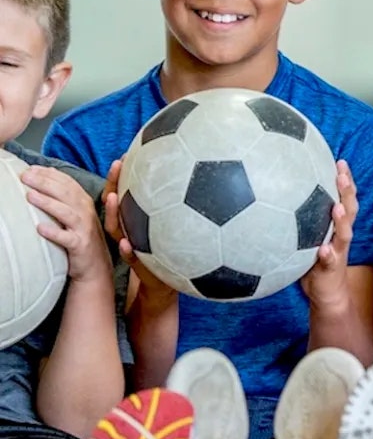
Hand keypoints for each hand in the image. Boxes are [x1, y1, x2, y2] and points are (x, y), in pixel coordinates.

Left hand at [21, 166, 111, 284]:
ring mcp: (84, 229)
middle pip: (66, 193)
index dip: (49, 174)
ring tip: (30, 196)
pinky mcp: (80, 245)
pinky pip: (66, 238)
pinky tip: (40, 228)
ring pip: (66, 213)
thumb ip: (65, 193)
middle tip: (25, 177)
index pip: (67, 182)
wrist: (95, 264)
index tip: (31, 169)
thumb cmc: (80, 235)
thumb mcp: (76, 212)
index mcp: (83, 201)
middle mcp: (85, 212)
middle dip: (45, 183)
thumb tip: (47, 171)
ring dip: (48, 203)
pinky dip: (54, 232)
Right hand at [102, 160, 175, 307]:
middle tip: (118, 164)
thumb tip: (193, 178)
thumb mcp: (171, 229)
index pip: (124, 193)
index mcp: (134, 219)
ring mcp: (129, 245)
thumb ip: (177, 208)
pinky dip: (127, 251)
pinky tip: (126, 244)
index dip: (122, 175)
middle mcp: (127, 229)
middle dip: (114, 183)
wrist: (163, 283)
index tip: (126, 154)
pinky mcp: (137, 264)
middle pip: (114, 204)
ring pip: (115, 227)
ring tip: (113, 198)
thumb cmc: (167, 252)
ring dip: (113, 213)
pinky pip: (129, 257)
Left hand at [301, 161, 357, 309]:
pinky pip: (331, 261)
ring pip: (345, 233)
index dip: (345, 180)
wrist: (328, 295)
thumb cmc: (313, 263)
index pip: (344, 198)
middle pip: (350, 208)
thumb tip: (271, 197)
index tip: (339, 160)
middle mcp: (341, 236)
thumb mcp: (305, 238)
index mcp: (336, 226)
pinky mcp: (331, 269)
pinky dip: (328, 254)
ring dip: (343, 220)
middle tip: (341, 172)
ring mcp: (339, 251)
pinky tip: (323, 250)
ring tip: (338, 207)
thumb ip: (297, 219)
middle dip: (347, 190)